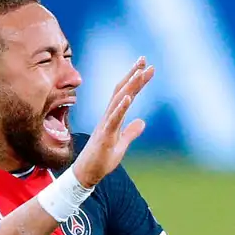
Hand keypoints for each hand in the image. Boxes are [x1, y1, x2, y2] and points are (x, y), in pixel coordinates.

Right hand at [73, 57, 154, 187]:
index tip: (147, 68)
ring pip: (118, 100)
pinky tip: (129, 98)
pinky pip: (113, 119)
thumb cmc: (101, 159)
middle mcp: (108, 116)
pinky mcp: (105, 136)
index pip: (126, 93)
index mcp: (113, 117)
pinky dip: (121, 107)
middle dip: (133, 75)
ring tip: (140, 72)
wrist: (87, 174)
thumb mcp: (121, 144)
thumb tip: (142, 122)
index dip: (136, 81)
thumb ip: (131, 132)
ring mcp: (106, 125)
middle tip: (145, 60)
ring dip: (129, 86)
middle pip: (122, 91)